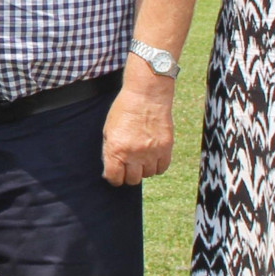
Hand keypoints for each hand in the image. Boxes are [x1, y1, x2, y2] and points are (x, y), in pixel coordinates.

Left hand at [102, 66, 175, 184]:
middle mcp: (134, 154)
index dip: (113, 178)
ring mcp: (151, 152)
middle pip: (132, 180)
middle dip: (128, 175)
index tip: (115, 174)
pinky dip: (157, 165)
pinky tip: (152, 157)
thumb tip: (111, 167)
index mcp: (116, 150)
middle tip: (128, 167)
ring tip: (141, 158)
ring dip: (143, 169)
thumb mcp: (108, 130)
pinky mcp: (166, 148)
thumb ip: (110, 150)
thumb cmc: (124, 110)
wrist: (146, 95)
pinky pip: (162, 168)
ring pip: (148, 174)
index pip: (114, 178)